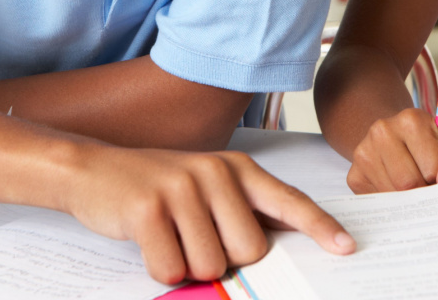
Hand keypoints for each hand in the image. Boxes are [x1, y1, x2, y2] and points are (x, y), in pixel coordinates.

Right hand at [62, 144, 355, 284]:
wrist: (91, 169)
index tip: (346, 247)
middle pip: (249, 251)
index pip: (288, 200)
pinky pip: (171, 269)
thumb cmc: (155, 188)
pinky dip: (160, 270)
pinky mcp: (149, 209)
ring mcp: (182, 188)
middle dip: (223, 261)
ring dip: (188, 266)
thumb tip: (273, 252)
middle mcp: (215, 173)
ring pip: (211, 265)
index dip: (318, 226)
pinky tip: (148, 242)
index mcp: (236, 169)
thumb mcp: (204, 187)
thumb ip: (240, 212)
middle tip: (193, 239)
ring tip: (168, 236)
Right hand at [346, 107, 437, 193]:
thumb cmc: (429, 146)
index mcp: (411, 120)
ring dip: (408, 200)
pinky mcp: (354, 175)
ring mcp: (363, 152)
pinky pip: (378, 202)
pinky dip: (391, 203)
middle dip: (423, 192)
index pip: (432, 169)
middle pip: (409, 183)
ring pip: (392, 195)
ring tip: (413, 185)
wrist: (395, 139)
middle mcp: (382, 131)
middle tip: (428, 185)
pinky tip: (396, 188)